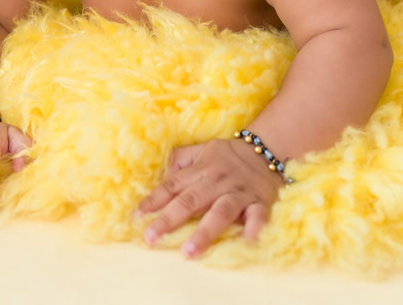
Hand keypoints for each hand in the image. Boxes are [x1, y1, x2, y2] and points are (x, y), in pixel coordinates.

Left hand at [132, 137, 281, 258]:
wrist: (265, 150)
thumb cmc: (226, 156)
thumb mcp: (201, 151)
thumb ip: (179, 161)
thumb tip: (157, 174)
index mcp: (201, 169)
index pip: (173, 185)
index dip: (154, 200)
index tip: (137, 217)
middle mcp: (217, 181)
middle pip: (191, 200)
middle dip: (169, 220)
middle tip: (150, 238)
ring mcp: (239, 193)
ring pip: (220, 211)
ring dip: (205, 232)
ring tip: (189, 252)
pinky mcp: (260, 203)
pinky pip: (257, 216)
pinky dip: (253, 228)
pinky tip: (245, 242)